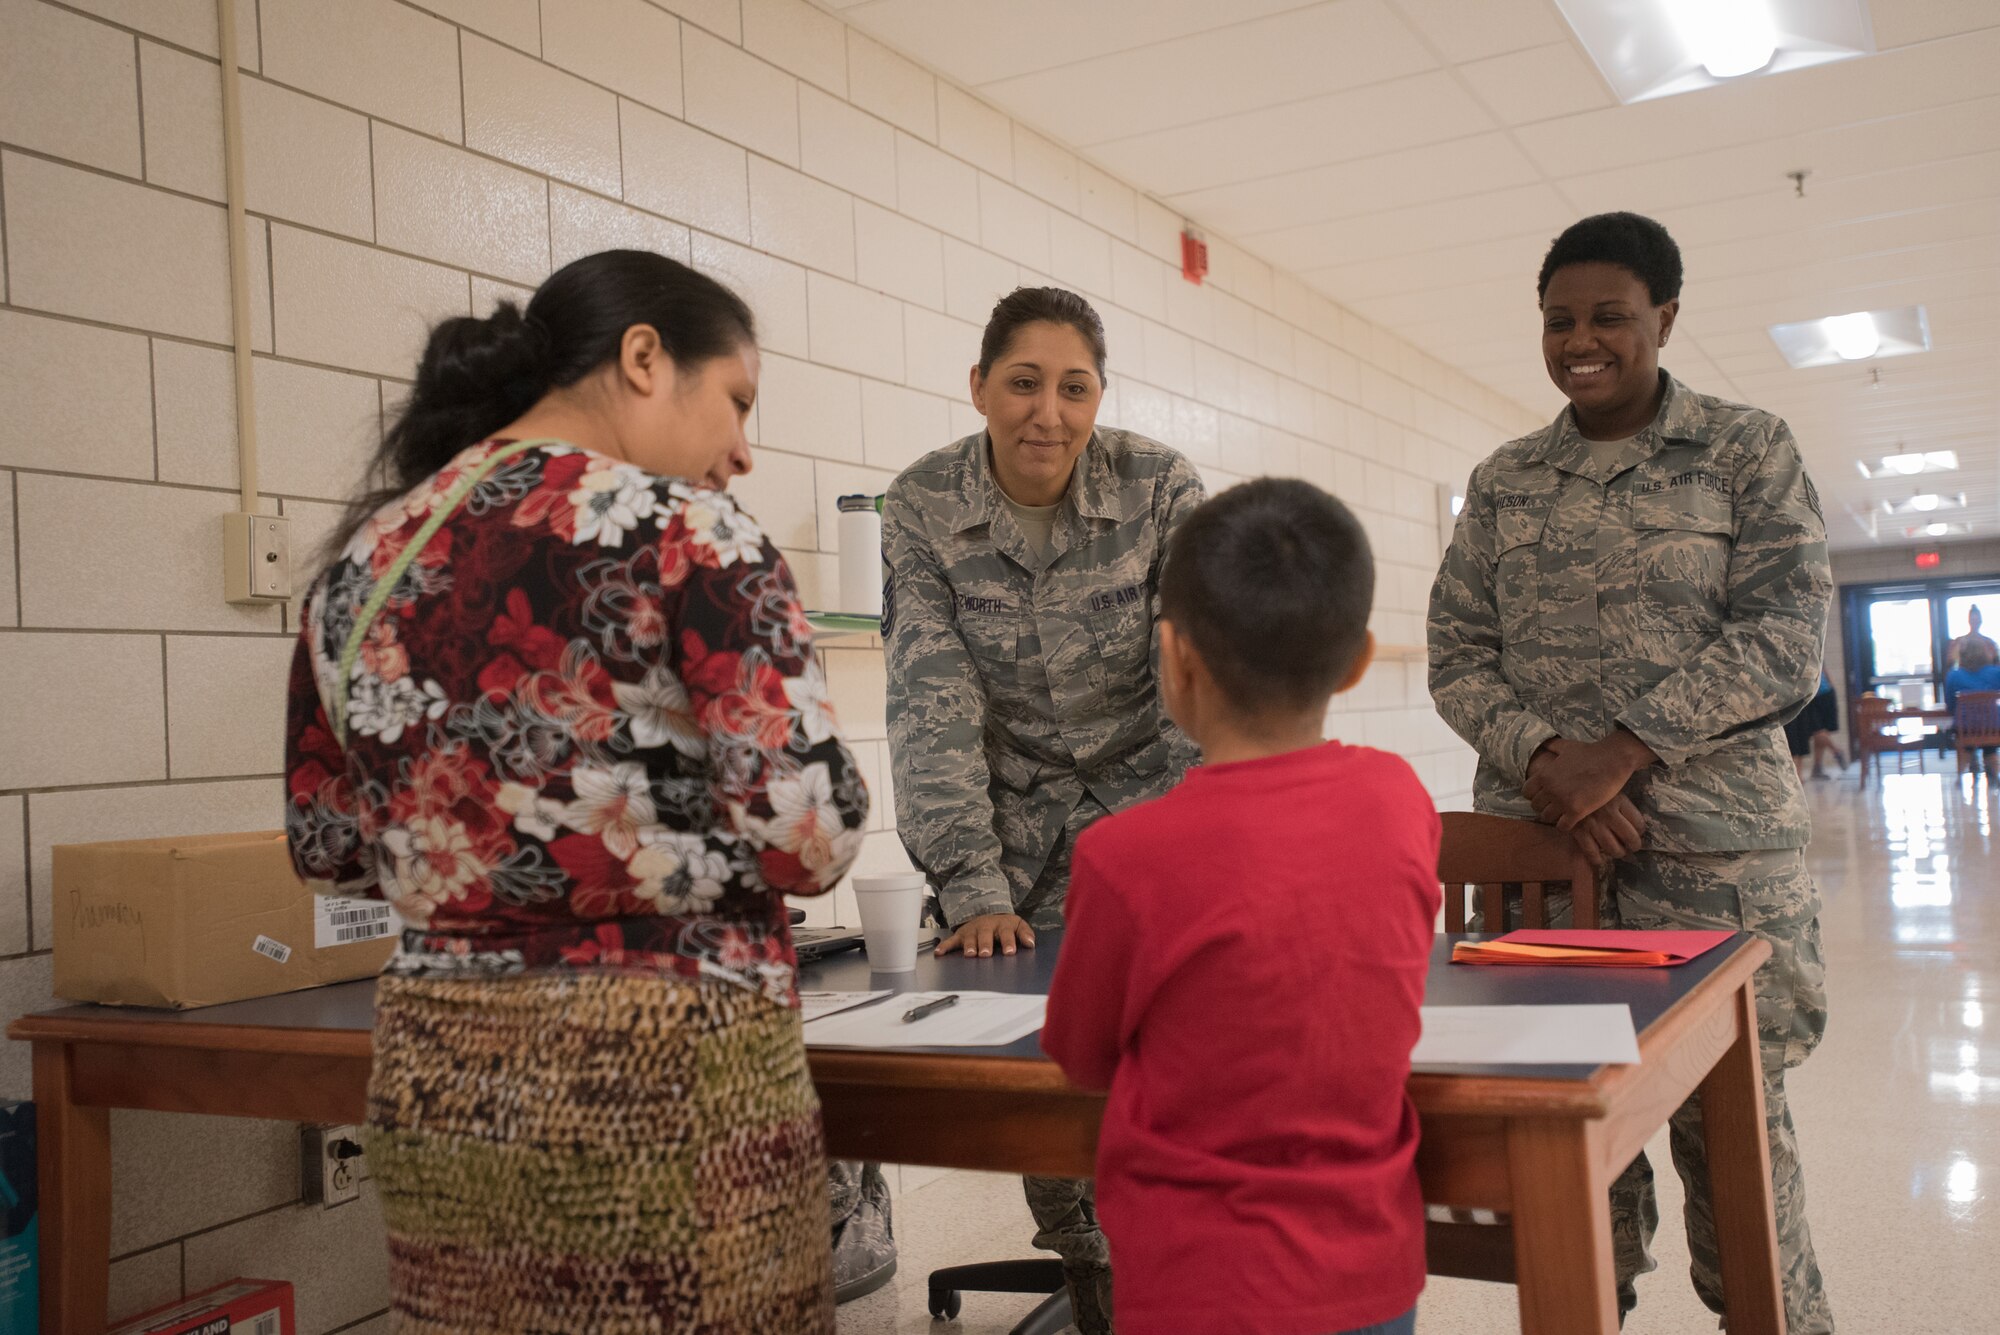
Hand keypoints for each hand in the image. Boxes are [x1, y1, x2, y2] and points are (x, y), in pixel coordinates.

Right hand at [934, 913, 1035, 957]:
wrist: (987, 915)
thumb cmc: (1004, 925)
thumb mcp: (1018, 925)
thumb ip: (1025, 934)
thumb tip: (1031, 944)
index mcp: (1002, 925)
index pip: (1006, 933)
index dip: (1008, 942)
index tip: (1010, 952)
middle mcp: (986, 926)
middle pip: (985, 935)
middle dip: (985, 944)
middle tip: (985, 954)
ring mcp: (972, 930)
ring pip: (969, 938)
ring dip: (969, 946)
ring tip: (969, 955)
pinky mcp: (960, 935)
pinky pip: (951, 941)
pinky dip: (945, 947)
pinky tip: (939, 953)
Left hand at [1524, 732, 1658, 829]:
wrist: (1613, 760)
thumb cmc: (1591, 752)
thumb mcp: (1566, 746)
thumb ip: (1552, 747)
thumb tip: (1544, 744)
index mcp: (1544, 774)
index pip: (1526, 792)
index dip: (1535, 795)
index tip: (1545, 795)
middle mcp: (1550, 789)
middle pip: (1535, 806)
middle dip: (1544, 806)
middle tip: (1556, 805)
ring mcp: (1562, 801)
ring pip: (1546, 818)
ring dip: (1554, 816)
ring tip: (1564, 813)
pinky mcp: (1577, 811)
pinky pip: (1562, 826)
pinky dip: (1566, 825)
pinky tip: (1573, 819)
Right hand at [1569, 793, 1646, 866]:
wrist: (1563, 787)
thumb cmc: (1589, 787)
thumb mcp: (1608, 789)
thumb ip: (1620, 802)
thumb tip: (1634, 822)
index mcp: (1618, 800)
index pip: (1639, 823)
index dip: (1640, 831)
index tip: (1638, 832)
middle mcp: (1608, 814)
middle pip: (1629, 837)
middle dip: (1633, 845)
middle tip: (1632, 847)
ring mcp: (1593, 824)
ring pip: (1612, 848)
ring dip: (1617, 853)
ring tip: (1617, 852)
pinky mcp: (1578, 831)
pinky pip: (1591, 851)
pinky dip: (1596, 859)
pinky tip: (1599, 859)